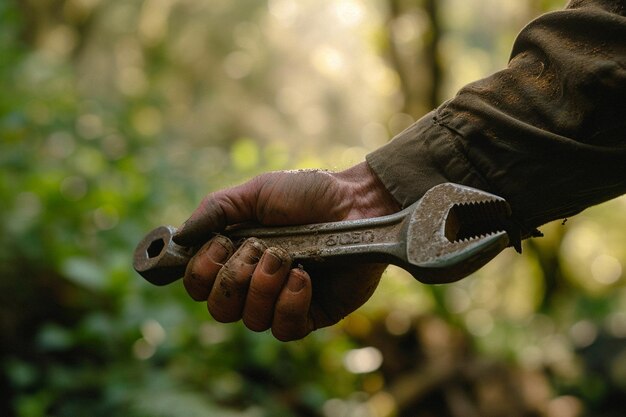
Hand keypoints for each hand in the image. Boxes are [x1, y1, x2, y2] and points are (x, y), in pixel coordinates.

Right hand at [174, 162, 399, 340]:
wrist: (356, 201)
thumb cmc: (307, 194)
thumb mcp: (256, 192)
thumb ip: (215, 211)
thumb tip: (179, 237)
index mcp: (235, 255)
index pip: (198, 285)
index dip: (201, 272)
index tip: (221, 244)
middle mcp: (254, 282)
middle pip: (219, 309)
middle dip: (234, 278)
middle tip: (261, 248)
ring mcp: (282, 300)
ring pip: (251, 320)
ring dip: (263, 286)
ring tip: (286, 258)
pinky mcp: (312, 314)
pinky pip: (284, 329)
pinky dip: (288, 303)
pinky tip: (303, 277)